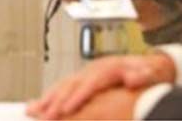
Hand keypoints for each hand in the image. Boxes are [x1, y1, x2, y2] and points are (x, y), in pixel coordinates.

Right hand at [27, 54, 174, 118]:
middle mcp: (92, 70)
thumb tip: (134, 79)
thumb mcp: (149, 73)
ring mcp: (84, 74)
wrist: (146, 64)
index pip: (88, 85)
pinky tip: (37, 106)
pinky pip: (61, 87)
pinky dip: (48, 97)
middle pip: (69, 86)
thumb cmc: (147, 73)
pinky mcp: (81, 80)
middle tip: (43, 116)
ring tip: (32, 111)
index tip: (65, 110)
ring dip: (46, 99)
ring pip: (61, 86)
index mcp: (107, 70)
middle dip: (54, 102)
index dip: (75, 98)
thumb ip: (141, 75)